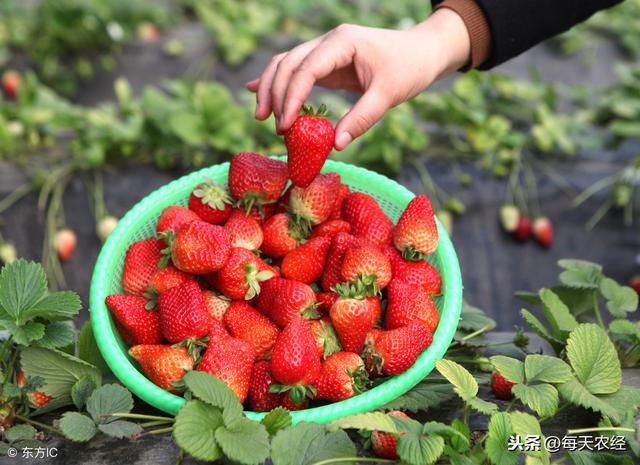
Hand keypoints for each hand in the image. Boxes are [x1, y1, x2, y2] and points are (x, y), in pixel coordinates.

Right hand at [246, 8, 470, 149]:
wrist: (422, 52)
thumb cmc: (409, 69)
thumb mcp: (389, 95)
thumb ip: (362, 118)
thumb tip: (336, 145)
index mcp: (342, 42)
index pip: (305, 68)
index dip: (291, 98)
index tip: (285, 126)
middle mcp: (328, 42)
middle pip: (288, 63)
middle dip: (275, 94)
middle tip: (275, 128)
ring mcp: (326, 51)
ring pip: (286, 64)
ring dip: (271, 88)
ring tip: (262, 116)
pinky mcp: (327, 63)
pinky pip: (296, 70)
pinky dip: (278, 82)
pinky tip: (257, 92)